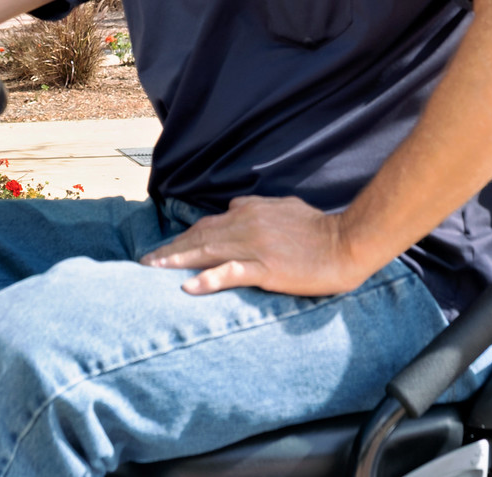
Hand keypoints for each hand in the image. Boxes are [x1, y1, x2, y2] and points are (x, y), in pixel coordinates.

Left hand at [141, 196, 372, 296]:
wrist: (346, 242)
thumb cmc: (318, 228)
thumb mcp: (284, 207)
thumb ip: (257, 206)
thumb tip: (236, 204)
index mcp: (250, 210)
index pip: (206, 224)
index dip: (182, 237)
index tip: (163, 248)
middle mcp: (246, 224)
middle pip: (199, 237)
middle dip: (170, 250)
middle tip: (145, 263)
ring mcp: (255, 246)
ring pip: (207, 252)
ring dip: (177, 261)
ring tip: (153, 271)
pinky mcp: (266, 267)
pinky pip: (231, 273)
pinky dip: (208, 279)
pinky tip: (189, 287)